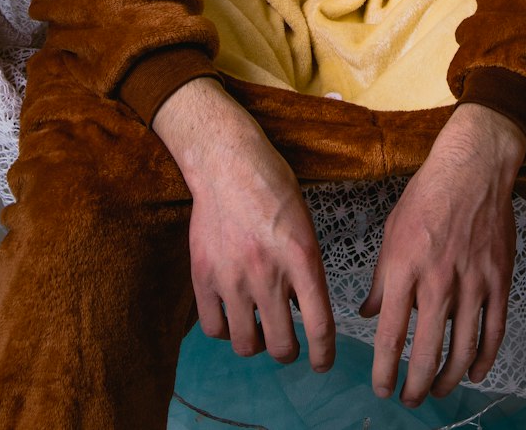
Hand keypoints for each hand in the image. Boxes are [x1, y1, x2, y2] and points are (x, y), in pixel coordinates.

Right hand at [153, 78, 334, 370]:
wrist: (227, 161)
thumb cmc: (272, 186)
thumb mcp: (303, 224)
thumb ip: (305, 268)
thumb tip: (302, 312)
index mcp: (301, 256)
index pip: (319, 325)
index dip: (323, 355)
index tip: (321, 364)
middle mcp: (267, 273)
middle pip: (281, 346)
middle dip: (289, 352)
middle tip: (287, 343)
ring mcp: (231, 277)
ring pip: (246, 344)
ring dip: (255, 343)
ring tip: (257, 327)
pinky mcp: (202, 276)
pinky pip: (214, 328)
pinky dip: (225, 330)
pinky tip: (232, 314)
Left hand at [360, 104, 525, 406]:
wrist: (473, 168)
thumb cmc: (427, 195)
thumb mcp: (392, 232)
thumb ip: (381, 279)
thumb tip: (368, 314)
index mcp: (404, 267)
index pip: (390, 335)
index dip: (384, 370)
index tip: (381, 388)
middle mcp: (437, 280)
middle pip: (425, 352)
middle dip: (415, 386)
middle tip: (409, 399)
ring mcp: (472, 281)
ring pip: (462, 350)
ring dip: (448, 379)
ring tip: (437, 391)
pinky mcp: (499, 280)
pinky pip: (494, 331)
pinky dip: (485, 359)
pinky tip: (474, 373)